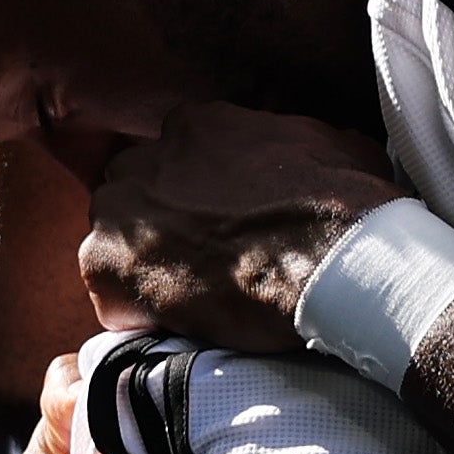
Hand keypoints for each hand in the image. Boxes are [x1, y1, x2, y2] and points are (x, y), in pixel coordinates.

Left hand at [79, 106, 412, 355]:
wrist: (332, 262)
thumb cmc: (345, 208)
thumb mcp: (334, 147)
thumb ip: (296, 143)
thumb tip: (309, 154)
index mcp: (198, 126)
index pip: (174, 159)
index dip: (193, 198)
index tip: (214, 226)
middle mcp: (148, 158)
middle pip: (133, 195)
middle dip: (158, 228)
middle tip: (198, 264)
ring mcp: (121, 211)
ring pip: (114, 243)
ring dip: (145, 271)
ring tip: (192, 300)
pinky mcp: (108, 266)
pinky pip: (111, 298)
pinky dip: (139, 317)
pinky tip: (182, 327)